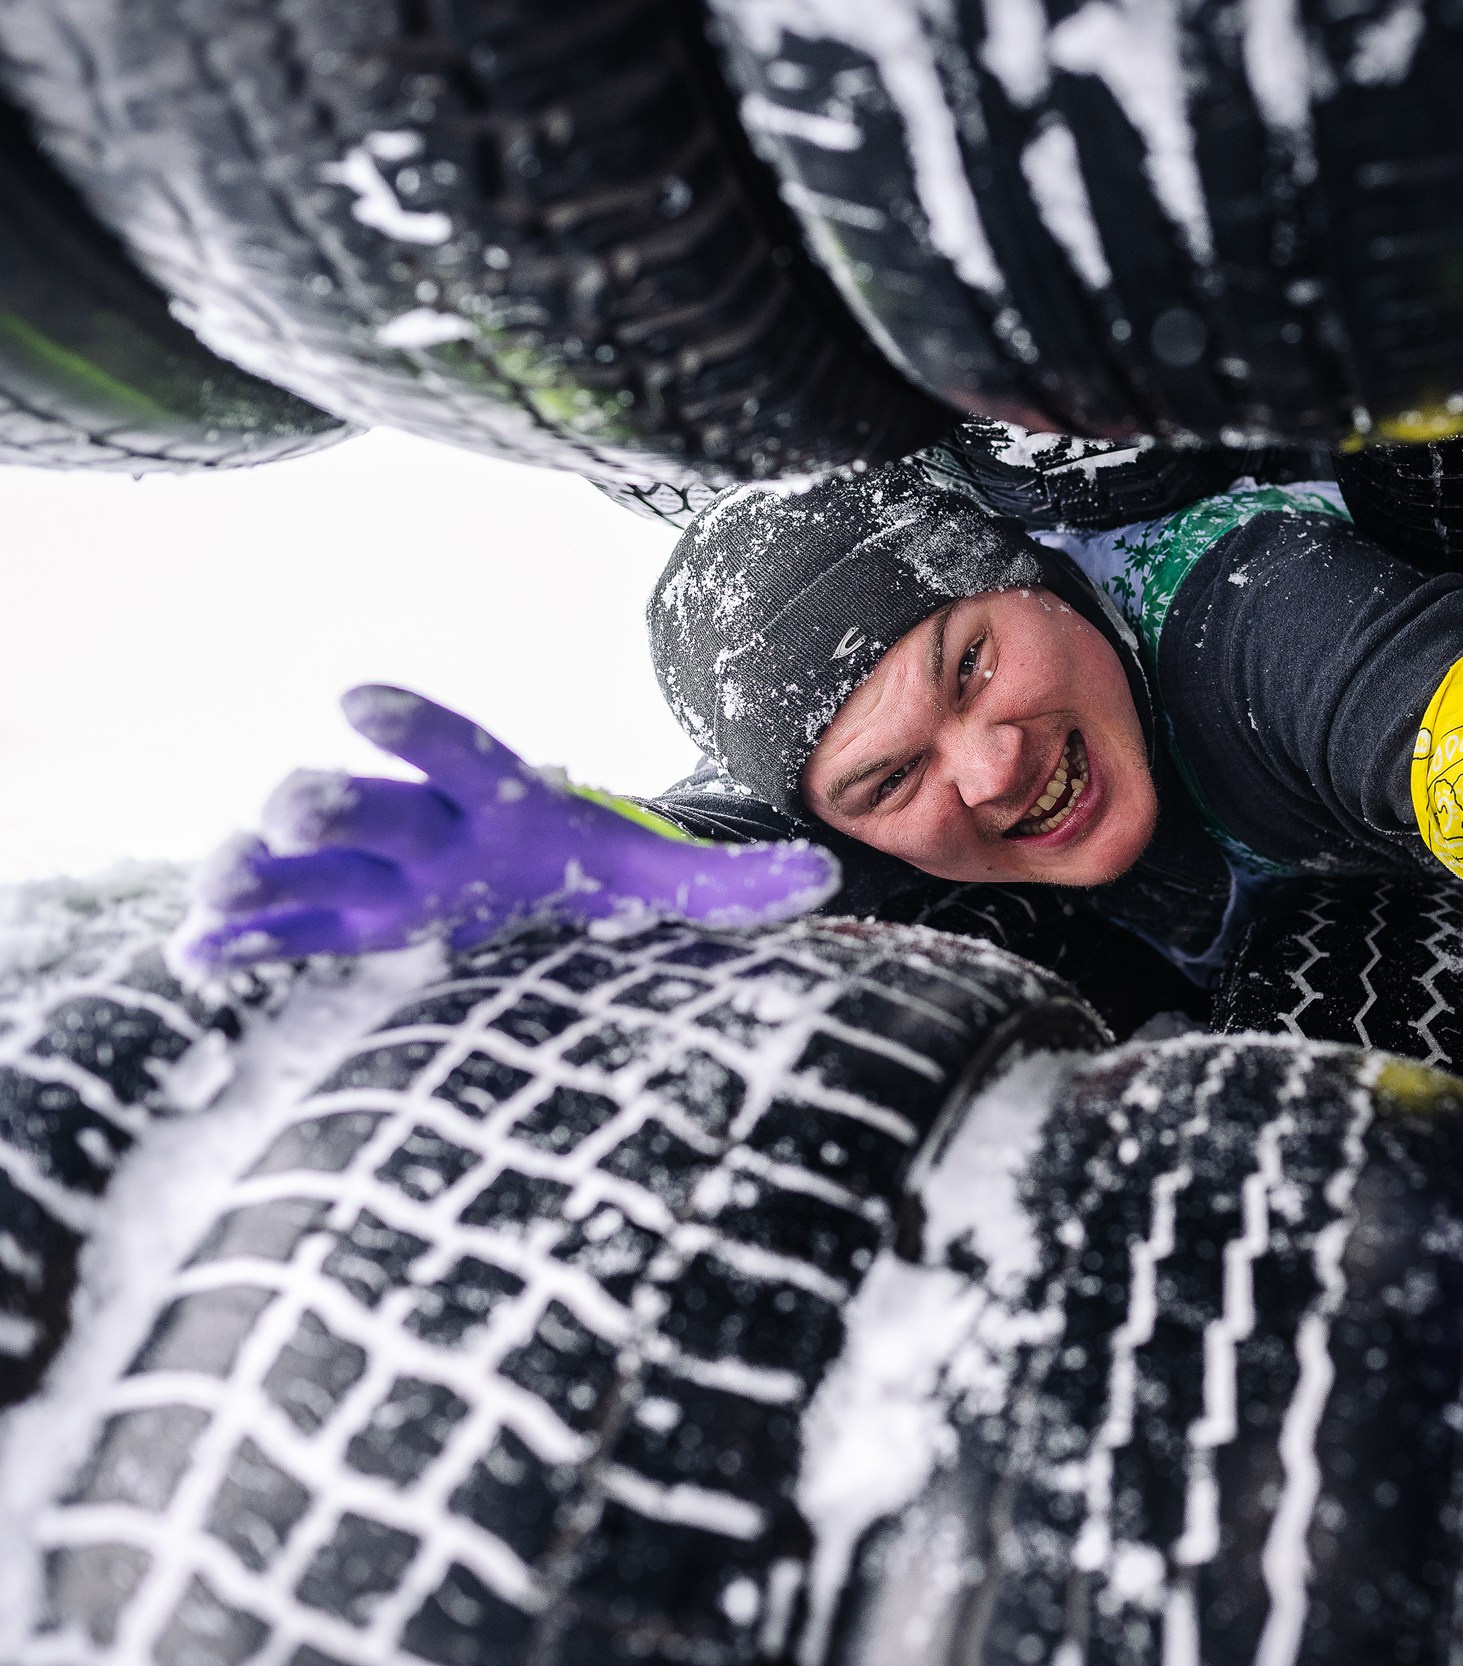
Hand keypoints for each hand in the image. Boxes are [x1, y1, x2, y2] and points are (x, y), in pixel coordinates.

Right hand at [173, 686, 839, 972]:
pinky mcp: (316, 914)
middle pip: (352, 800)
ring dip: (249, 870)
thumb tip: (828, 877)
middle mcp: (409, 823)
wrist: (504, 868)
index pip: (453, 750)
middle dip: (320, 800)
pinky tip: (196, 960)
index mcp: (487, 802)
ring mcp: (353, 869)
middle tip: (297, 808)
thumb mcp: (647, 872)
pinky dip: (228, 939)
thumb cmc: (572, 862)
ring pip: (285, 855)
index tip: (360, 696)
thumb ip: (729, 880)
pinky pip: (262, 922)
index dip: (409, 725)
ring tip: (220, 895)